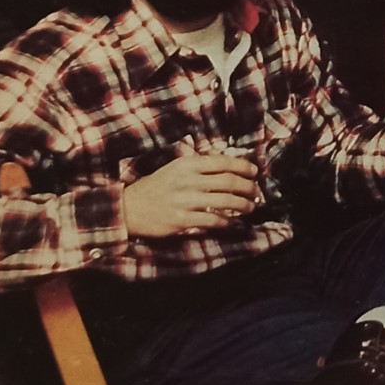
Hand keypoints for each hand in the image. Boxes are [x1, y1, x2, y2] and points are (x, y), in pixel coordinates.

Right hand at [122, 149, 259, 238]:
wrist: (128, 208)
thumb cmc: (155, 187)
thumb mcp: (174, 168)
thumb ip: (198, 167)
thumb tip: (228, 169)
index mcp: (187, 164)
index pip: (223, 162)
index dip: (243, 166)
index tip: (255, 172)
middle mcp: (188, 180)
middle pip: (229, 181)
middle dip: (248, 188)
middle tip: (256, 192)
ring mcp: (185, 201)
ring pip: (225, 202)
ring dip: (242, 205)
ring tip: (250, 207)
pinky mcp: (181, 220)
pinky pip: (212, 221)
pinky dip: (226, 221)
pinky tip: (232, 222)